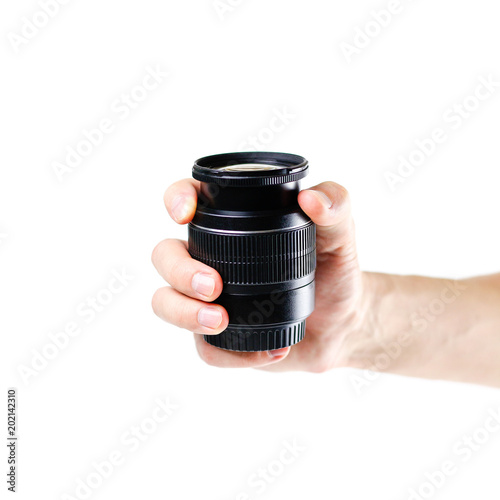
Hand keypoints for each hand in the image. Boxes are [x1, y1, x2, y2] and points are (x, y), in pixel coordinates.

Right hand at [152, 179, 369, 371]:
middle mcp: (211, 259)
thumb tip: (311, 198)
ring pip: (165, 302)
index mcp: (231, 225)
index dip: (176, 199)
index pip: (188, 200)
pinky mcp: (219, 338)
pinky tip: (266, 351)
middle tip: (213, 286)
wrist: (343, 322)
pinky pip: (203, 349)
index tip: (184, 214)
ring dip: (183, 313)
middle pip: (165, 256)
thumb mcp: (341, 235)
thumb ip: (335, 205)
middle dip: (179, 271)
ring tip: (221, 322)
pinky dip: (229, 354)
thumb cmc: (334, 270)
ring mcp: (210, 299)